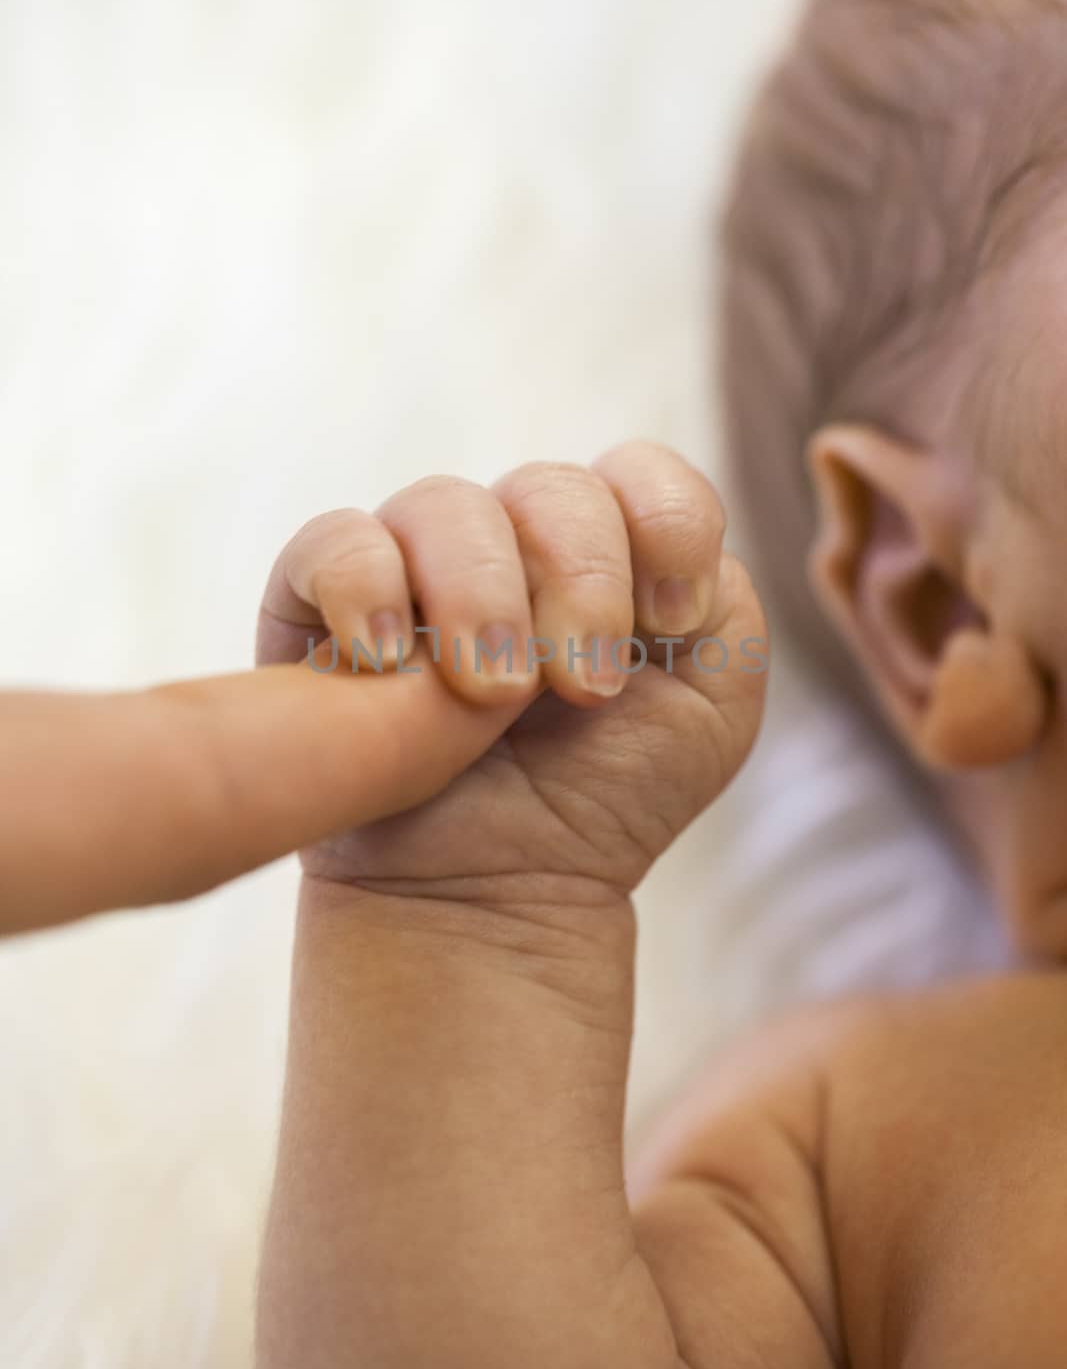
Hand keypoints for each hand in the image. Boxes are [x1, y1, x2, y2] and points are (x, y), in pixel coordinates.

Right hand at [257, 442, 767, 902]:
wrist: (502, 893)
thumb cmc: (606, 797)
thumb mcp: (713, 710)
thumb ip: (725, 608)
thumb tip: (658, 544)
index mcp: (609, 550)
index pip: (641, 475)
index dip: (668, 526)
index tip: (672, 623)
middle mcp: (512, 541)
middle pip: (551, 487)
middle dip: (583, 581)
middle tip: (585, 688)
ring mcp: (415, 564)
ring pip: (444, 505)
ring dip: (482, 594)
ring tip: (494, 694)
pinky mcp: (321, 602)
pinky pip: (332, 544)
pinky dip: (364, 585)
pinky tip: (389, 660)